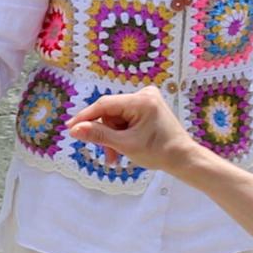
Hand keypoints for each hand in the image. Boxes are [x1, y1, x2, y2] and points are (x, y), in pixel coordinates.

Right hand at [66, 86, 205, 178]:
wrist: (183, 158)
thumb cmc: (158, 152)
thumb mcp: (125, 145)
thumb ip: (98, 135)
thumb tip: (74, 130)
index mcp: (141, 101)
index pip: (104, 105)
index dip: (85, 117)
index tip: (69, 128)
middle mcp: (144, 94)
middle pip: (110, 113)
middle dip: (105, 135)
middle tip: (107, 157)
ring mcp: (147, 99)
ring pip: (116, 117)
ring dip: (113, 137)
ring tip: (116, 158)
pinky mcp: (148, 105)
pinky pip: (125, 117)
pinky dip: (121, 133)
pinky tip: (124, 146)